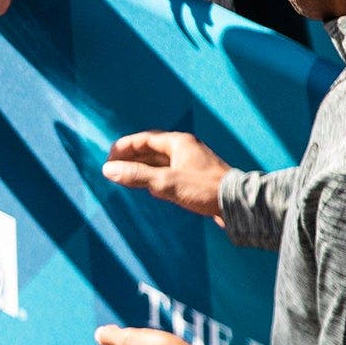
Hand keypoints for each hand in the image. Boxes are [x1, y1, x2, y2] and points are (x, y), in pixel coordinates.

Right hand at [102, 130, 229, 218]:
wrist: (237, 204)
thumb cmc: (204, 189)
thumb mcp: (166, 183)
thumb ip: (136, 176)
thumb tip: (108, 170)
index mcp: (178, 143)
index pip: (144, 140)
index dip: (124, 148)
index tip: (108, 158)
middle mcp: (185, 149)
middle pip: (151, 150)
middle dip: (131, 158)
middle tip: (113, 168)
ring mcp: (191, 163)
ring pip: (160, 162)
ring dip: (142, 169)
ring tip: (126, 177)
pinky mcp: (196, 178)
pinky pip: (169, 173)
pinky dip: (155, 178)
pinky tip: (149, 188)